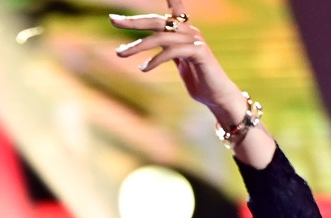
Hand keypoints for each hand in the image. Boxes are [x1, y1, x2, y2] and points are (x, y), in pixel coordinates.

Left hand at [110, 11, 243, 120]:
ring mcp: (194, 40)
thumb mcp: (180, 61)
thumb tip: (151, 42)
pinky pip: (172, 52)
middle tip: (112, 20)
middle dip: (133, 21)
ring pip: (160, 37)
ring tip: (120, 53)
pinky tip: (143, 68)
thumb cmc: (198, 78)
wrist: (218, 96)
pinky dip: (155, 60)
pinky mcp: (198, 53)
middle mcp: (189, 30)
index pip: (175, 6)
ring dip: (137, 45)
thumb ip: (168, 48)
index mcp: (184, 30)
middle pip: (157, 21)